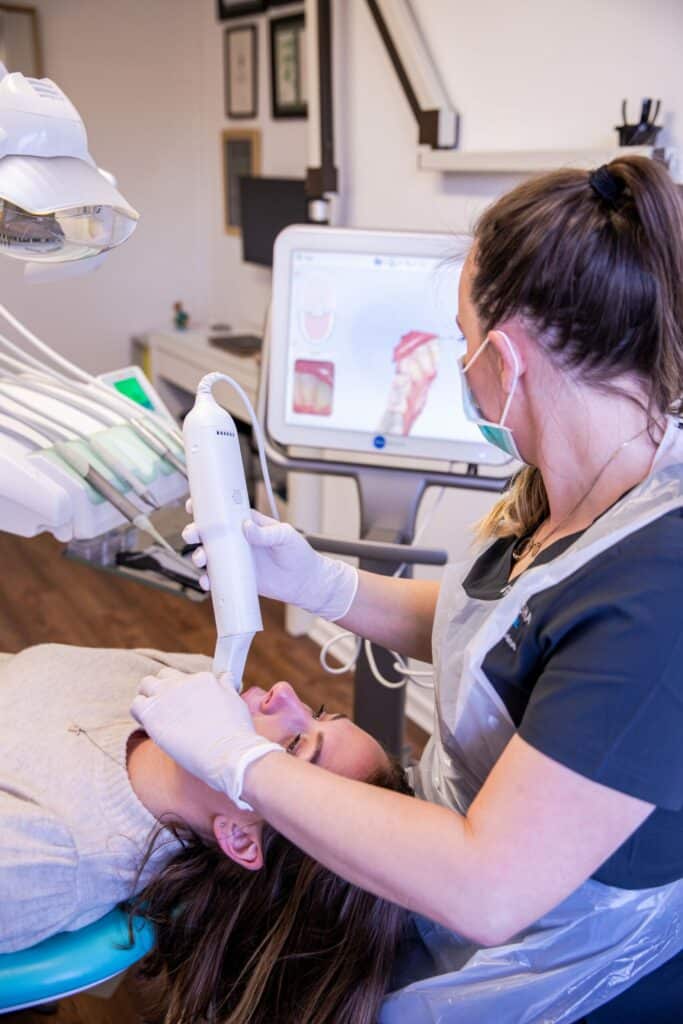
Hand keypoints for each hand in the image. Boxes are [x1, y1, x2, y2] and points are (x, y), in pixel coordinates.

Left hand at [131, 667, 282, 809]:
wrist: (228, 753)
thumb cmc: (236, 733)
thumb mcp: (236, 700)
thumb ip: (226, 686)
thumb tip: (226, 676)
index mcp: (203, 678)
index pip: (185, 678)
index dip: (184, 692)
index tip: (186, 706)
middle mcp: (183, 682)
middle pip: (164, 675)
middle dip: (164, 687)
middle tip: (167, 707)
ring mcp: (166, 696)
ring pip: (146, 684)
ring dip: (148, 696)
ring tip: (155, 715)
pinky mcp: (152, 712)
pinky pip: (136, 705)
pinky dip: (140, 713)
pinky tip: (150, 726)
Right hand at [183, 503, 357, 620]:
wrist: (304, 582)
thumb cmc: (298, 553)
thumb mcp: (285, 535)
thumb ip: (266, 532)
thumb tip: (246, 527)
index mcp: (247, 523)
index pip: (222, 512)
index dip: (205, 508)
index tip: (192, 505)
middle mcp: (237, 540)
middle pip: (208, 534)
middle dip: (194, 532)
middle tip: (193, 535)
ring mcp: (235, 560)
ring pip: (208, 555)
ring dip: (198, 556)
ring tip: (202, 559)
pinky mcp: (236, 579)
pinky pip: (216, 578)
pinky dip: (207, 580)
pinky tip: (207, 581)